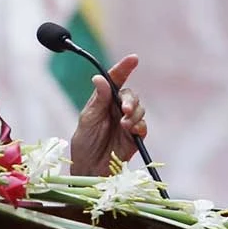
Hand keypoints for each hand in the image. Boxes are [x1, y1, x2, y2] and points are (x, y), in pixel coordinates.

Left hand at [69, 54, 146, 175]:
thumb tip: (100, 78)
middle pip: (131, 95)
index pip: (115, 81)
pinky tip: (132, 131)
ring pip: (140, 109)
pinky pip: (143, 126)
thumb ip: (98, 100)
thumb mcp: (88, 120)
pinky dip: (139, 126)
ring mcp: (126, 122)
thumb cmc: (84, 144)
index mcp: (103, 101)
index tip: (133, 58)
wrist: (90, 169)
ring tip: (125, 125)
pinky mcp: (134, 137)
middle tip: (125, 110)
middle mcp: (116, 109)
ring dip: (135, 114)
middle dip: (131, 100)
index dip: (124, 68)